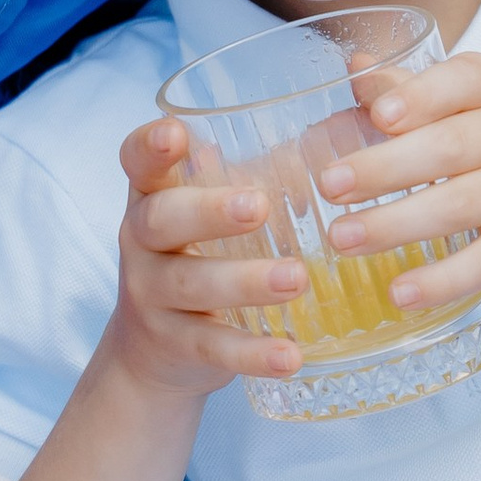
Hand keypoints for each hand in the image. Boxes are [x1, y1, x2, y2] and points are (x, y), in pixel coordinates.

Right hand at [106, 116, 314, 393]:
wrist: (153, 352)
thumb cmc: (200, 258)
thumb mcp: (212, 215)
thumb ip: (256, 174)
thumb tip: (344, 124)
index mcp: (153, 197)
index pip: (137, 162)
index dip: (149, 147)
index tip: (175, 133)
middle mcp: (143, 242)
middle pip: (162, 220)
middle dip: (209, 211)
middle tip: (259, 206)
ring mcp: (153, 296)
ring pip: (193, 285)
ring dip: (246, 282)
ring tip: (297, 279)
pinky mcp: (176, 345)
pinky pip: (214, 348)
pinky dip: (252, 354)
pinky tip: (290, 356)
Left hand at [312, 55, 480, 316]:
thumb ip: (428, 92)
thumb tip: (354, 69)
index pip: (460, 80)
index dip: (419, 96)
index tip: (377, 113)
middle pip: (450, 145)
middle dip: (384, 166)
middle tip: (328, 186)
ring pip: (463, 203)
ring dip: (398, 223)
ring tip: (342, 240)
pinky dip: (444, 278)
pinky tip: (401, 291)